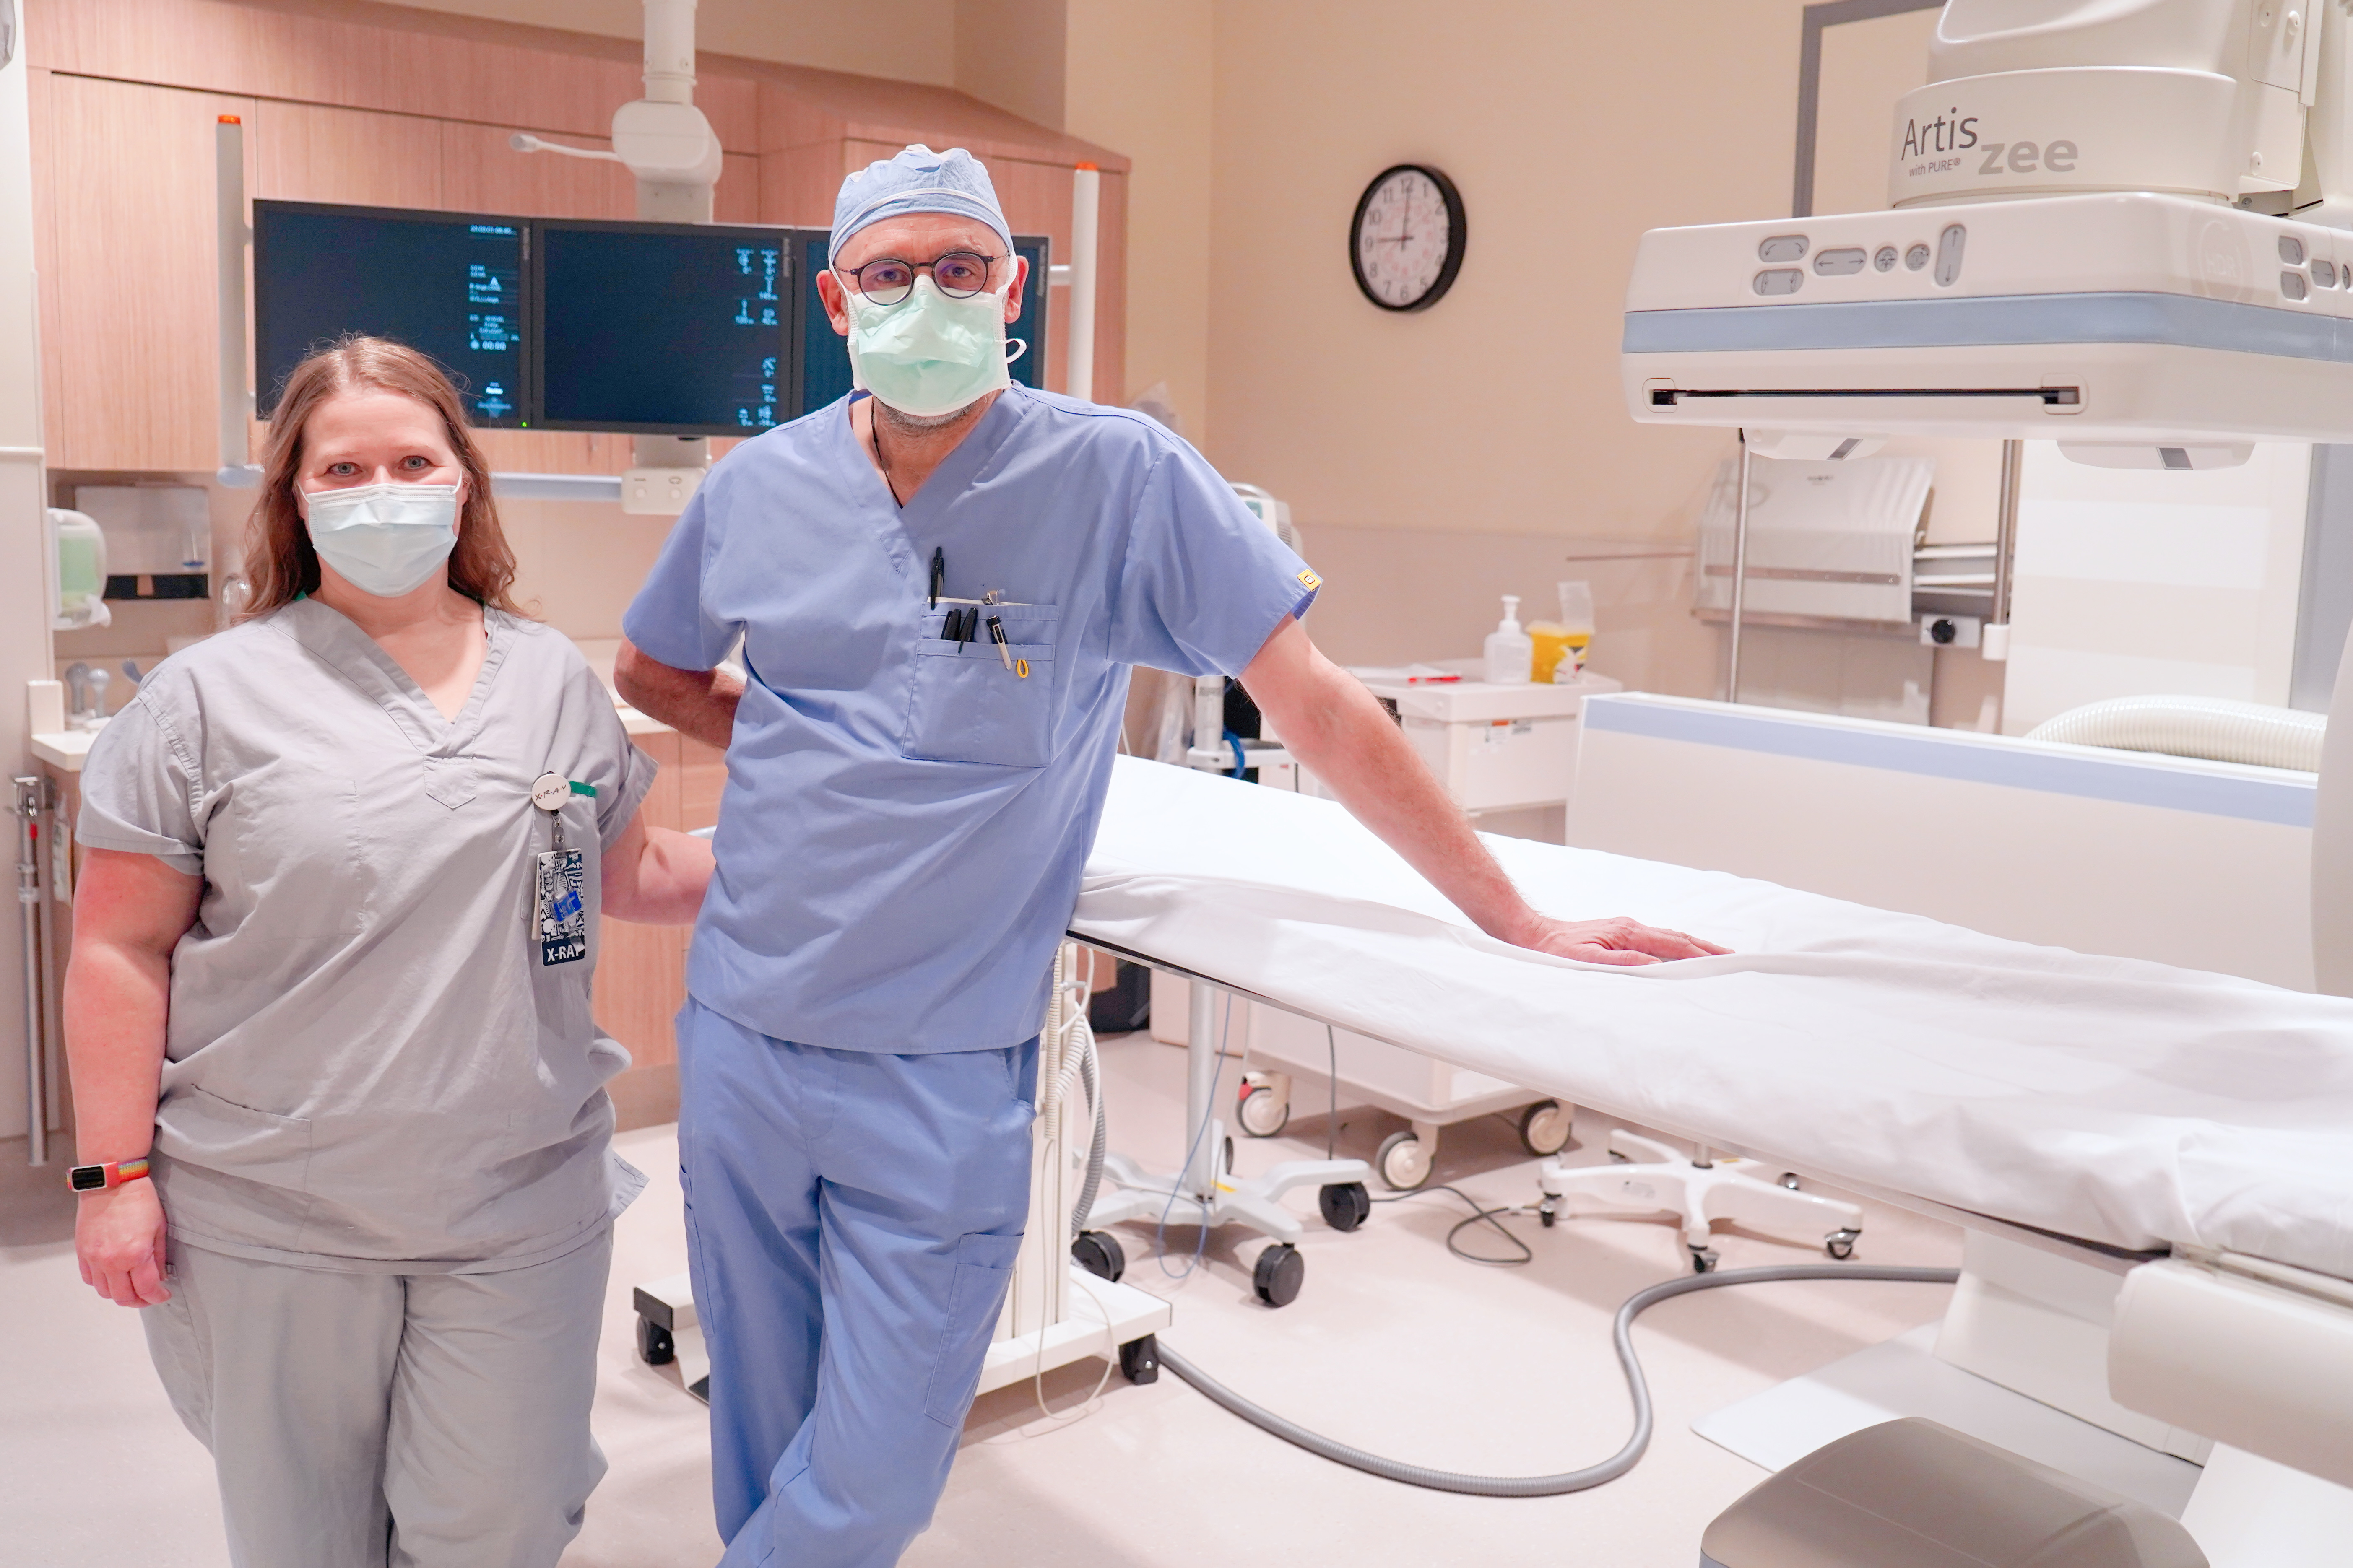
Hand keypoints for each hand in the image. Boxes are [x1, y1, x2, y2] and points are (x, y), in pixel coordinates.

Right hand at [76, 1180, 169, 1306]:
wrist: (111, 1183)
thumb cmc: (139, 1199)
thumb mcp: (159, 1227)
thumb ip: (159, 1257)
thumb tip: (160, 1277)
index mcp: (135, 1254)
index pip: (146, 1289)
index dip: (157, 1297)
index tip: (163, 1296)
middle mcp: (112, 1261)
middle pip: (123, 1297)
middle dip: (139, 1301)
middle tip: (148, 1297)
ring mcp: (94, 1258)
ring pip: (104, 1292)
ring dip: (119, 1295)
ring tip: (131, 1289)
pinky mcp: (82, 1252)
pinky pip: (89, 1278)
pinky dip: (101, 1283)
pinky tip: (112, 1277)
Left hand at [1514, 915, 1730, 967]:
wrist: (1532, 933)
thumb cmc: (1554, 949)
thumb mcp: (1584, 959)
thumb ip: (1619, 962)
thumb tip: (1652, 964)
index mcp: (1627, 932)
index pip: (1673, 944)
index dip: (1699, 954)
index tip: (1722, 962)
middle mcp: (1630, 927)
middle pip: (1677, 938)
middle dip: (1706, 948)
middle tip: (1732, 958)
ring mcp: (1626, 929)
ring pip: (1668, 937)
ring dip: (1694, 946)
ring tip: (1715, 955)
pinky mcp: (1619, 934)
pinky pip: (1656, 940)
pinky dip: (1675, 946)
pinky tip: (1680, 953)